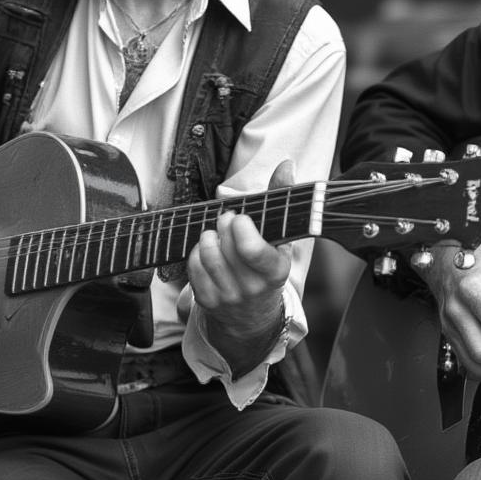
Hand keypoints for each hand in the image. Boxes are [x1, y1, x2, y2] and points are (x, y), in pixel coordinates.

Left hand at [188, 159, 295, 372]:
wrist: (254, 315)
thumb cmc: (267, 263)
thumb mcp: (281, 235)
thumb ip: (281, 197)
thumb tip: (286, 164)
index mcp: (276, 270)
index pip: (253, 251)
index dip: (240, 230)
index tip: (239, 217)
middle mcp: (253, 287)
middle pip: (226, 248)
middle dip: (223, 225)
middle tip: (228, 218)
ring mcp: (229, 296)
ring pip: (208, 256)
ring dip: (209, 237)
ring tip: (217, 233)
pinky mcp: (208, 301)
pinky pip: (194, 268)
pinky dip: (197, 252)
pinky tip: (208, 249)